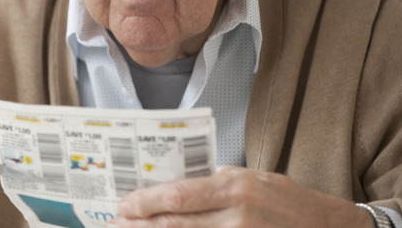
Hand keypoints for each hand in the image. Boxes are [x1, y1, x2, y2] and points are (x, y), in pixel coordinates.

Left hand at [108, 166, 373, 226]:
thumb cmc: (288, 201)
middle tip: (113, 225)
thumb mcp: (252, 178)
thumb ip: (215, 184)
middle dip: (139, 226)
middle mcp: (236, 215)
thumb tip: (174, 189)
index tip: (124, 205)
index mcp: (234, 187)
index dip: (145, 202)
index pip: (178, 196)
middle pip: (175, 224)